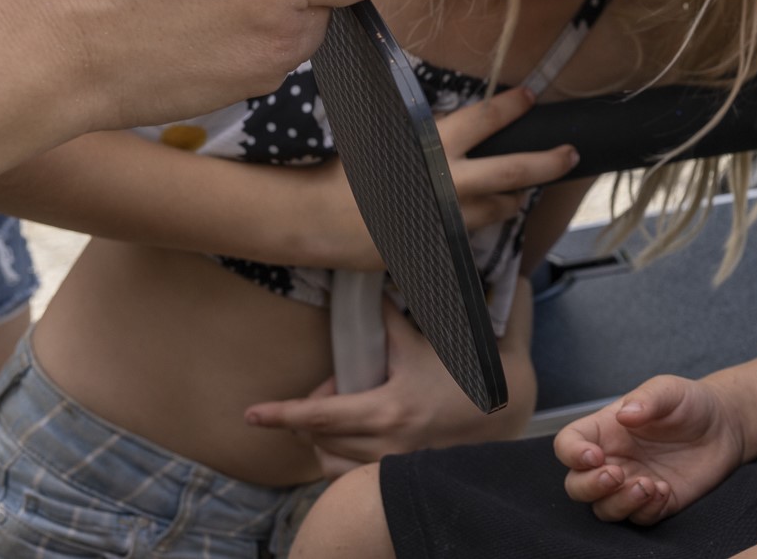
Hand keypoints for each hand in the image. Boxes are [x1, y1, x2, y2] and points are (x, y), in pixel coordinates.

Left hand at [243, 294, 536, 476]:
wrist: (505, 409)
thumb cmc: (469, 371)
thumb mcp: (430, 339)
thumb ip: (394, 316)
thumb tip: (369, 282)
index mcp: (391, 407)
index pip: (321, 415)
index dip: (283, 414)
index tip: (251, 413)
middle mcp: (388, 441)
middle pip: (319, 438)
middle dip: (305, 418)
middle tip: (325, 393)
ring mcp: (393, 462)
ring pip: (330, 459)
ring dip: (320, 439)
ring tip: (334, 415)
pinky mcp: (398, 472)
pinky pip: (349, 474)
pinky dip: (337, 456)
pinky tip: (349, 438)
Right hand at [296, 87, 578, 270]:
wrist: (315, 219)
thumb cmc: (344, 170)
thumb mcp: (384, 136)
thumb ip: (424, 134)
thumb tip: (456, 126)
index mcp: (431, 147)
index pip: (483, 120)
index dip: (512, 106)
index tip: (531, 96)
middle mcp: (446, 182)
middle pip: (512, 173)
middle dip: (547, 162)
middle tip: (569, 154)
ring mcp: (445, 218)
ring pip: (499, 209)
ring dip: (511, 200)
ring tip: (516, 193)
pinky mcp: (438, 245)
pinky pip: (471, 233)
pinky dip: (478, 223)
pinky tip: (474, 217)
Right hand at [556, 375, 748, 524]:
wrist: (724, 425)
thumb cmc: (689, 403)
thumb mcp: (668, 389)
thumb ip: (647, 398)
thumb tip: (626, 415)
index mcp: (604, 431)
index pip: (568, 445)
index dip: (572, 454)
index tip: (593, 455)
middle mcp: (612, 460)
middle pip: (577, 485)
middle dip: (590, 486)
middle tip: (617, 474)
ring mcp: (631, 484)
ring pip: (604, 508)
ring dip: (619, 502)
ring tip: (648, 484)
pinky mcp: (655, 503)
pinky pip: (639, 518)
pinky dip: (647, 510)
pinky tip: (665, 491)